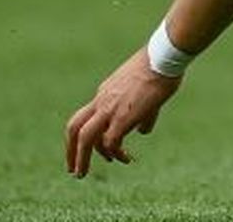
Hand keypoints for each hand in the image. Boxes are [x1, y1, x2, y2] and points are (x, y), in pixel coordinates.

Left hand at [65, 47, 181, 176]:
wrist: (162, 57)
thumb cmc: (160, 68)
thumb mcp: (145, 92)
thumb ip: (142, 113)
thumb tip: (142, 131)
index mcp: (104, 93)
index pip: (86, 117)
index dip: (85, 136)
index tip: (93, 150)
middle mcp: (102, 101)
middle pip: (74, 127)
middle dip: (71, 150)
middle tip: (72, 169)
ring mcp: (110, 108)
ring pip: (85, 138)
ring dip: (82, 158)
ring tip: (82, 174)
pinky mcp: (123, 117)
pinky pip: (110, 142)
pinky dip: (115, 153)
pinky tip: (126, 158)